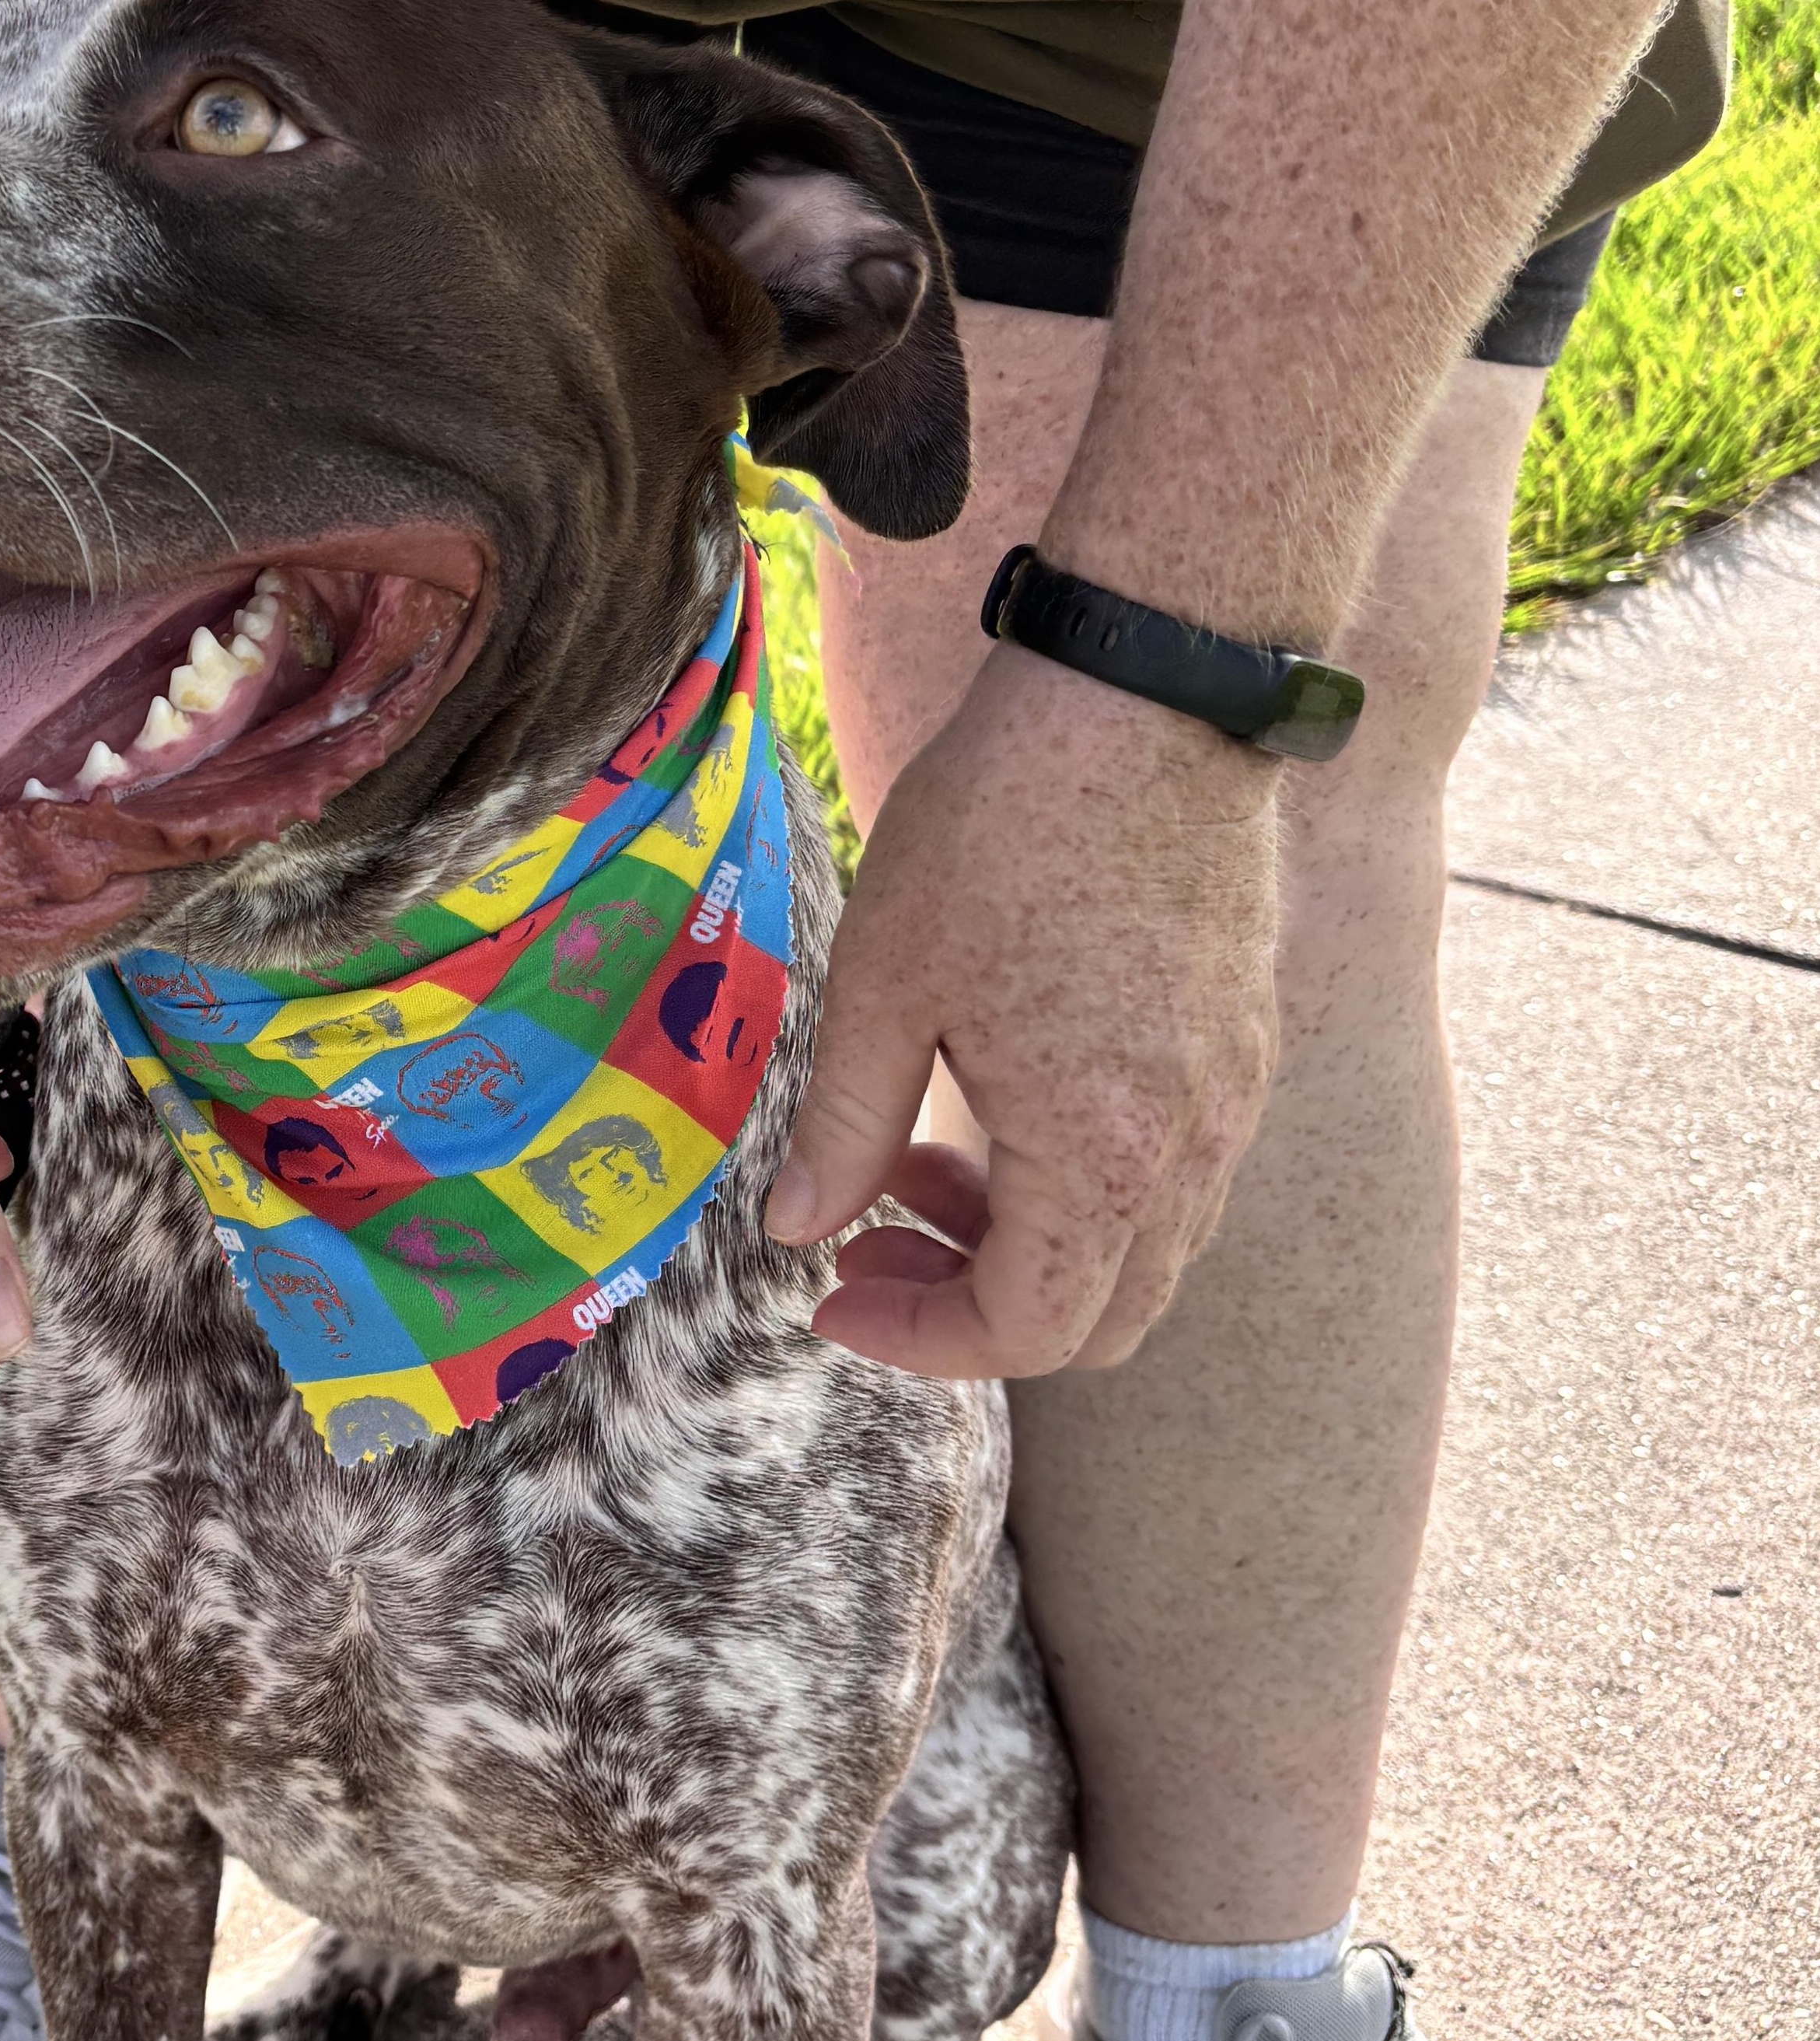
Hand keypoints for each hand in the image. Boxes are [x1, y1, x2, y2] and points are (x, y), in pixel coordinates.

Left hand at [767, 642, 1281, 1378]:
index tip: (832, 1294)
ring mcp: (1232, 1097)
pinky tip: (995, 1096)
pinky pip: (1172, 1174)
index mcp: (1100, 1156)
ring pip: (1141, 1249)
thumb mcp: (882, 982)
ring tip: (913, 1153)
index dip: (918, 1341)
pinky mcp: (1241, 1043)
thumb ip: (843, 1125)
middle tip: (866, 1243)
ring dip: (1023, 1242)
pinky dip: (1081, 1182)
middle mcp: (1191, 1149)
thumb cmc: (1002, 830)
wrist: (1141, 699)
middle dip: (969, 1308)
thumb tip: (798, 1227)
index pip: (1025, 1332)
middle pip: (1099, 1319)